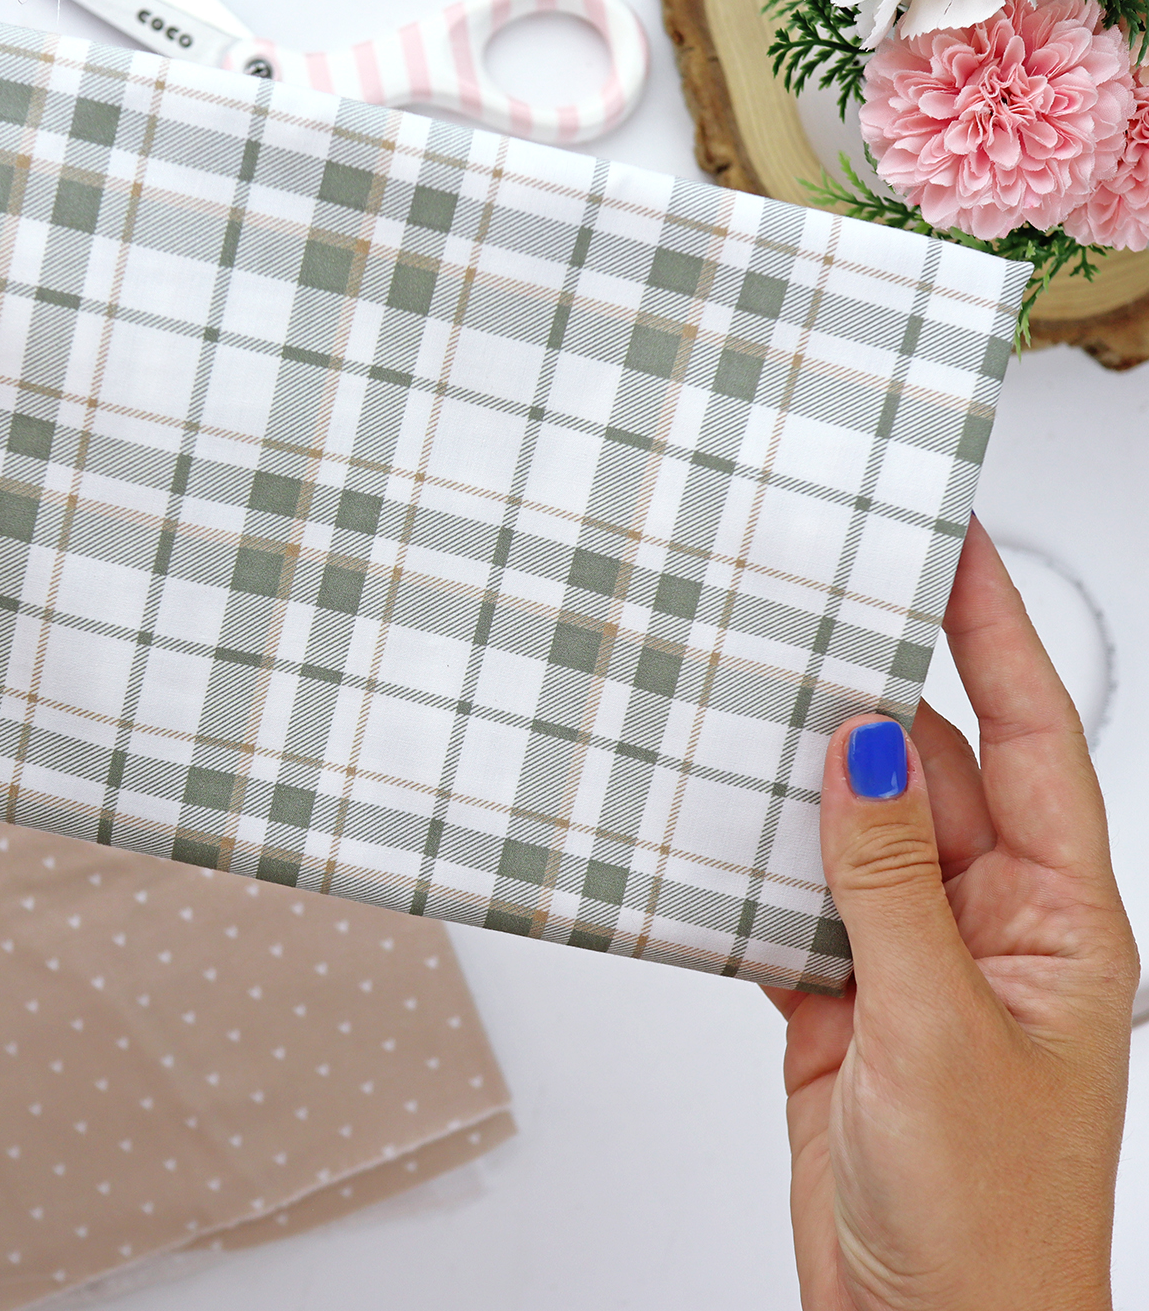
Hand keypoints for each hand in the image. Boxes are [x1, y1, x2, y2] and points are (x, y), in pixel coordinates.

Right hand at [768, 516, 1137, 1310]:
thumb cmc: (983, 1219)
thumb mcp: (935, 1030)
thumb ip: (888, 879)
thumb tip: (863, 745)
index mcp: (1058, 923)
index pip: (1031, 741)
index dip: (997, 634)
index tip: (957, 547)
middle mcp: (987, 926)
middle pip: (926, 772)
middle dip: (872, 696)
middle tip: (810, 612)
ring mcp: (908, 959)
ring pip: (848, 830)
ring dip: (799, 781)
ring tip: (746, 702)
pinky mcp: (839, 997)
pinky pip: (791, 899)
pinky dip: (748, 866)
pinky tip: (710, 830)